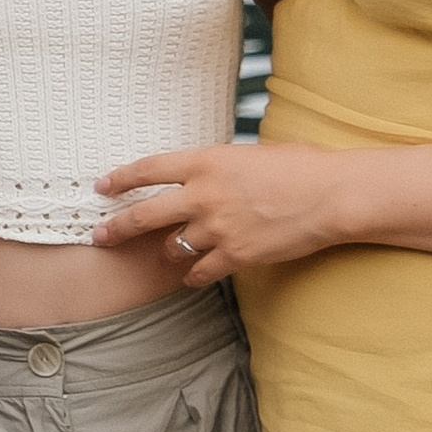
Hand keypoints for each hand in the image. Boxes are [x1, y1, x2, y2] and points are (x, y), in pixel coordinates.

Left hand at [93, 141, 348, 288]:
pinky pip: (200, 272)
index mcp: (206, 161)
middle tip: (99, 236)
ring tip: (168, 252)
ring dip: (168, 250)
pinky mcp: (235, 256)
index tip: (101, 187)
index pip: (148, 169)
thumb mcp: (250, 154)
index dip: (120, 179)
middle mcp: (203, 195)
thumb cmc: (300, 167)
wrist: (331, 195)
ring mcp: (217, 228)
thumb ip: (219, 168)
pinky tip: (192, 276)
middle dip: (116, 228)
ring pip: (172, 247)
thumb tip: (202, 177)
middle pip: (144, 215)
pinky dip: (193, 275)